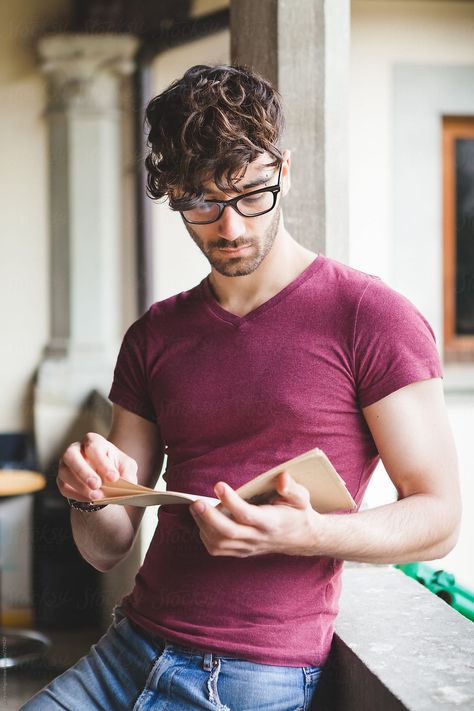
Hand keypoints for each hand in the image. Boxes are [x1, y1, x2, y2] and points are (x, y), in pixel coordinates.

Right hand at [57, 432, 137, 502]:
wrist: (105, 480)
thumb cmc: (115, 467)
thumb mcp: (126, 466)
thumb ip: (128, 473)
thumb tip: (128, 483)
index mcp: (93, 441)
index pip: (93, 448)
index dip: (103, 463)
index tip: (114, 478)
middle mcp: (75, 449)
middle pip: (71, 456)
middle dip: (84, 472)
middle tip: (97, 485)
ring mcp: (65, 464)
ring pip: (64, 472)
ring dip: (80, 486)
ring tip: (96, 496)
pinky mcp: (61, 479)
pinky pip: (64, 486)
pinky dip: (76, 494)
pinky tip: (89, 499)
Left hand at [189, 471, 321, 557]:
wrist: (303, 538)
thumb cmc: (299, 513)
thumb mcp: (302, 498)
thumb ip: (292, 488)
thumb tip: (281, 478)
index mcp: (272, 522)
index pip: (247, 514)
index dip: (231, 501)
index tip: (218, 485)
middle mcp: (258, 537)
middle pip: (228, 532)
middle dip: (209, 517)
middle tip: (196, 502)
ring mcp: (249, 546)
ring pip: (220, 543)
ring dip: (203, 526)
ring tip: (196, 507)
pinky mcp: (242, 551)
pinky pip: (219, 549)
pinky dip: (206, 536)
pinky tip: (203, 521)